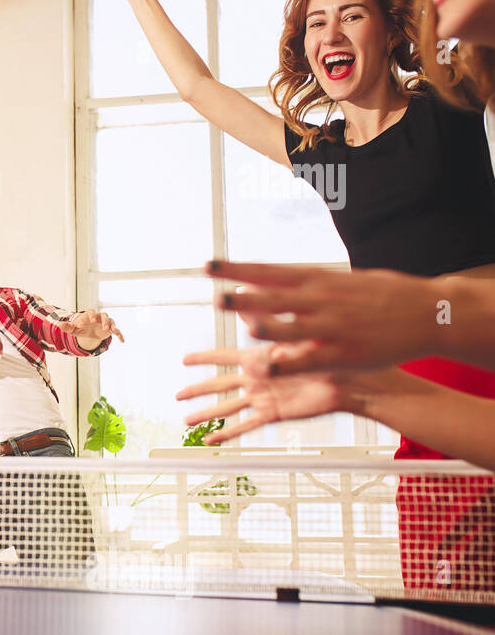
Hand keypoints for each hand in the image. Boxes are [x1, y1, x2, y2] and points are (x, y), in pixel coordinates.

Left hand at [66, 309, 124, 346]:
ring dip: (112, 326)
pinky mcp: (110, 329)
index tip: (92, 320)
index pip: (92, 312)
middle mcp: (99, 317)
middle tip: (104, 327)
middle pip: (104, 315)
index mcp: (90, 315)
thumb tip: (60, 325)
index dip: (93, 315)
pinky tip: (122, 341)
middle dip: (105, 321)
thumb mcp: (74, 329)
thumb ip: (68, 327)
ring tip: (113, 332)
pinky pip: (116, 330)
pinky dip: (119, 335)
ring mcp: (106, 322)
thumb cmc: (80, 328)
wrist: (87, 331)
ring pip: (111, 321)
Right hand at [176, 341, 346, 443]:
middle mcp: (257, 378)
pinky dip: (227, 433)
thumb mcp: (293, 337)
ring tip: (188, 421)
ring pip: (227, 407)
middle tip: (178, 395)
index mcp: (258, 358)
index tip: (185, 360)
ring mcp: (263, 397)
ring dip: (206, 414)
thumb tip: (247, 304)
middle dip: (197, 389)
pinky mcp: (272, 414)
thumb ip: (267, 325)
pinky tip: (213, 441)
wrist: (347, 382)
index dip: (203, 358)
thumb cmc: (325, 356)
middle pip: (218, 385)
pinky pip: (245, 425)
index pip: (223, 357)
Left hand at [206, 261, 442, 373]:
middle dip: (246, 298)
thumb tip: (265, 282)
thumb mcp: (339, 281)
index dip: (236, 270)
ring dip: (270, 328)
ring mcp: (334, 327)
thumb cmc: (380, 295)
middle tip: (217, 297)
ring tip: (246, 329)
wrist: (428, 312)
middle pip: (276, 298)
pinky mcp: (346, 352)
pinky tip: (270, 368)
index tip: (208, 267)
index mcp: (317, 280)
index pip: (268, 272)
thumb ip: (302, 286)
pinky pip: (312, 359)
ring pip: (295, 327)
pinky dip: (291, 364)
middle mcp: (321, 300)